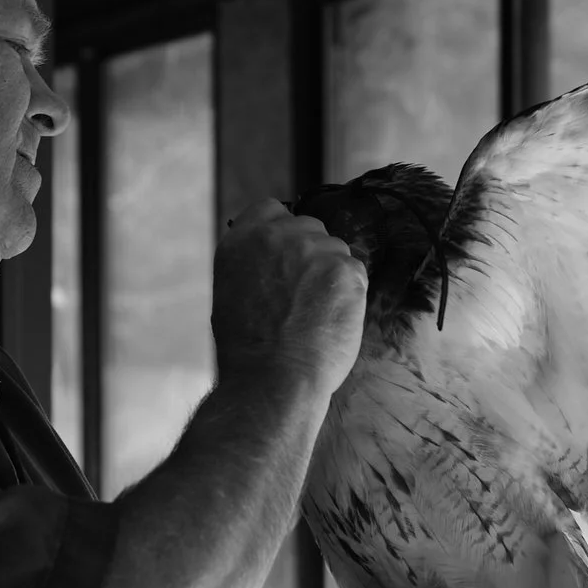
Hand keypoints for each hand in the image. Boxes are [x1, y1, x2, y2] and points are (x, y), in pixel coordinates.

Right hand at [212, 200, 366, 397]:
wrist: (273, 377)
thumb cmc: (248, 347)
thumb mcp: (231, 289)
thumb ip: (254, 260)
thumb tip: (276, 255)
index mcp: (242, 237)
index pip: (271, 209)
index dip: (282, 233)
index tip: (285, 258)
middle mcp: (277, 234)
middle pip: (309, 227)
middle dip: (311, 255)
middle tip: (304, 295)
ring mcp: (313, 248)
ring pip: (336, 249)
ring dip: (332, 275)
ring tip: (315, 313)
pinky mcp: (345, 269)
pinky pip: (355, 271)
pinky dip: (349, 294)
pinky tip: (332, 319)